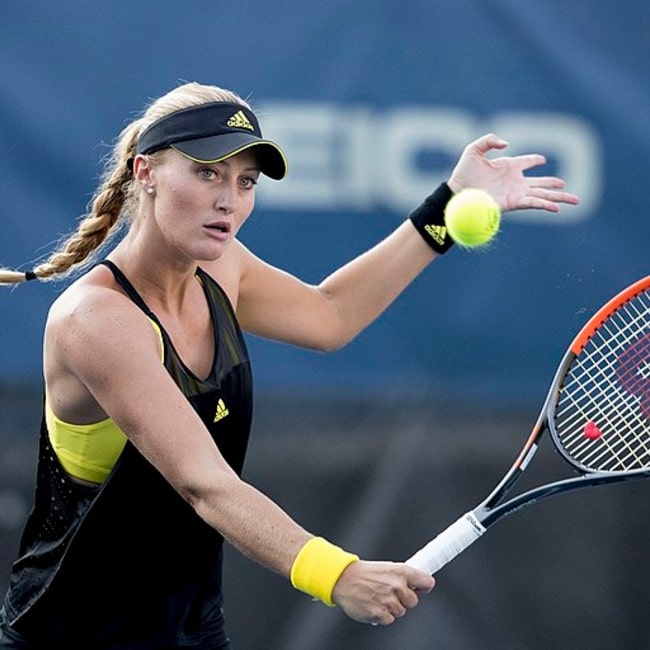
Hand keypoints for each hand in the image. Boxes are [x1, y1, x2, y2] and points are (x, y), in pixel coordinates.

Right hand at [331, 560, 434, 625]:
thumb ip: (402, 575)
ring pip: (401, 611)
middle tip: (390, 593)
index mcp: (400, 571)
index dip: (424, 586)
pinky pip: (389, 619)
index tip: (422, 588)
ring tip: (378, 597)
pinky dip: (382, 615)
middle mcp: (397, 585)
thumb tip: (417, 584)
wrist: (343, 579)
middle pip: (414, 601)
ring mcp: (389, 600)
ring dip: (391, 608)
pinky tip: (374, 604)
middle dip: (404, 599)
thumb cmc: (364, 573)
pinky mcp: (380, 614)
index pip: (426, 582)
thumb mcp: (386, 567)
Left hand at [447, 133, 579, 212]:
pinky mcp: (513, 202)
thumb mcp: (474, 150)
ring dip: (559, 197)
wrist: (458, 192)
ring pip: (543, 194)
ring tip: (575, 200)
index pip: (527, 162)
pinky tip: (557, 208)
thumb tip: (507, 144)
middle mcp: (515, 181)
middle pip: (541, 183)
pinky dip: (545, 204)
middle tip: (567, 186)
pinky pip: (534, 203)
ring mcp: (516, 192)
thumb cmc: (463, 172)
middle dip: (556, 185)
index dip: (534, 160)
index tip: (542, 160)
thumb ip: (490, 140)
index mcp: (508, 166)